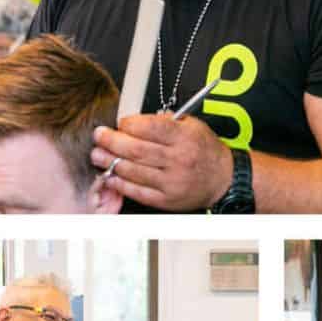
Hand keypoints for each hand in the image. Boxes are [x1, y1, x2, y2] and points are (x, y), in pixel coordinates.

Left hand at [89, 112, 233, 211]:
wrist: (223, 179)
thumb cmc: (205, 151)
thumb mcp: (192, 126)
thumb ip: (165, 121)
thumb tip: (135, 121)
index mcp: (185, 138)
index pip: (149, 128)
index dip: (128, 124)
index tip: (120, 122)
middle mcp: (178, 160)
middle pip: (136, 150)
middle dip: (111, 141)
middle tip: (99, 136)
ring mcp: (172, 182)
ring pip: (132, 171)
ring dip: (110, 162)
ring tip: (98, 155)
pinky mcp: (166, 200)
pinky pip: (137, 191)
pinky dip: (120, 183)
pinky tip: (111, 175)